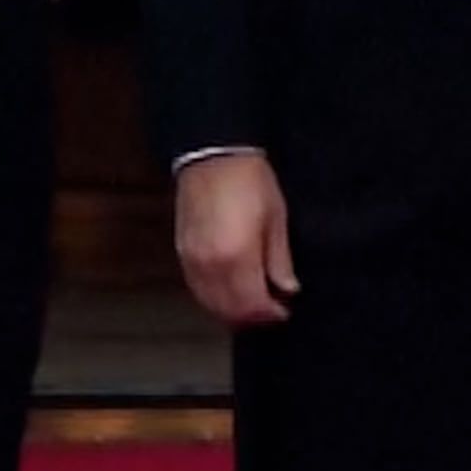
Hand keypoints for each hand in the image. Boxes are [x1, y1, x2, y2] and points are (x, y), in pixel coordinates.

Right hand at [175, 151, 298, 327]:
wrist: (214, 154)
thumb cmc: (247, 180)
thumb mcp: (276, 218)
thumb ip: (279, 261)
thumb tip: (287, 289)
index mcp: (238, 257)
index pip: (254, 304)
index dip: (271, 313)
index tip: (283, 310)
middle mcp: (211, 265)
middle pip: (231, 311)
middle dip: (253, 316)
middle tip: (270, 309)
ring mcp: (193, 260)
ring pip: (211, 304)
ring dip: (232, 310)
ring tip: (252, 302)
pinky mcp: (183, 253)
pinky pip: (197, 289)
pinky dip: (213, 298)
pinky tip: (229, 291)